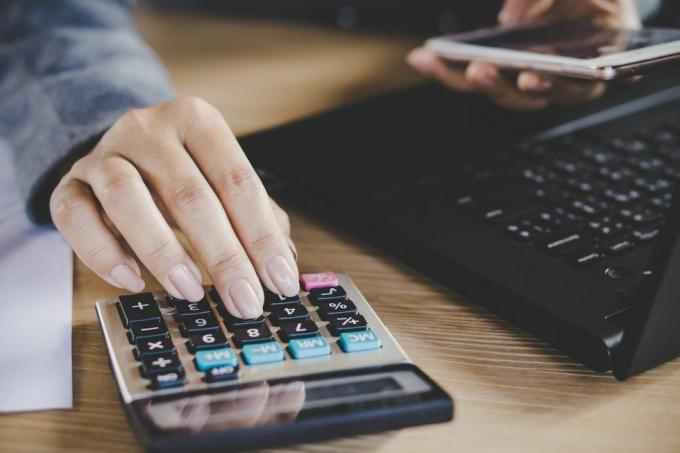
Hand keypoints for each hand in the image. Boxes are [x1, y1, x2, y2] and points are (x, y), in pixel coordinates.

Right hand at [50, 97, 298, 317]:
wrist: (121, 150)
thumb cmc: (183, 171)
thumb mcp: (222, 180)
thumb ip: (256, 214)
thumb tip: (285, 260)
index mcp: (197, 120)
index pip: (237, 180)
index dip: (262, 235)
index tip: (280, 281)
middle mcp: (148, 129)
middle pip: (190, 194)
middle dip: (224, 256)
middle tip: (245, 300)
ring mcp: (103, 154)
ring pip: (127, 198)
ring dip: (163, 252)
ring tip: (190, 291)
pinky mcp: (68, 183)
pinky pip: (75, 217)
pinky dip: (103, 253)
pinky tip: (132, 281)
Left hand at [407, 0, 639, 110]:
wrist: (578, 2)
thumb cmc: (591, 0)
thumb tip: (512, 18)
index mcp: (596, 63)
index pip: (580, 84)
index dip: (555, 85)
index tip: (530, 80)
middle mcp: (560, 80)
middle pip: (527, 96)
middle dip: (500, 85)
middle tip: (478, 71)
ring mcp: (526, 78)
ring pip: (493, 90)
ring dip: (462, 79)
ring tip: (436, 61)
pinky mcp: (499, 72)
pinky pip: (471, 76)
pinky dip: (445, 68)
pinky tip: (423, 56)